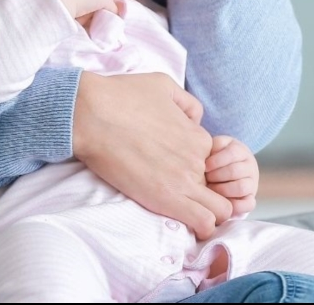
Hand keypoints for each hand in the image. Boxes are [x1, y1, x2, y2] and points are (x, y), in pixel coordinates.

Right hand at [73, 72, 233, 239]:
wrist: (92, 114)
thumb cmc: (121, 96)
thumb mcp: (164, 85)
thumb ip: (187, 104)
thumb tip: (194, 121)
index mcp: (198, 136)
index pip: (214, 164)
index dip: (198, 169)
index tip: (176, 171)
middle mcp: (197, 159)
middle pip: (220, 188)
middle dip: (211, 195)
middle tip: (186, 196)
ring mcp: (184, 180)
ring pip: (221, 210)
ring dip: (210, 214)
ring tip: (188, 212)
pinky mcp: (167, 199)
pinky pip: (203, 223)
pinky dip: (202, 227)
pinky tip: (188, 223)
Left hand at [205, 135, 259, 216]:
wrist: (228, 171)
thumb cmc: (214, 158)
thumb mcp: (213, 148)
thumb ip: (209, 147)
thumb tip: (201, 155)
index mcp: (240, 151)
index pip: (232, 153)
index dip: (216, 161)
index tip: (204, 167)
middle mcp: (249, 166)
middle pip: (235, 171)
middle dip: (216, 176)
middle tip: (205, 179)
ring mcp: (251, 183)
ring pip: (242, 187)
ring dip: (223, 190)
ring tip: (209, 189)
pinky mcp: (250, 198)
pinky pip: (249, 204)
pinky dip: (235, 206)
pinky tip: (221, 204)